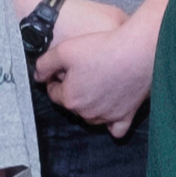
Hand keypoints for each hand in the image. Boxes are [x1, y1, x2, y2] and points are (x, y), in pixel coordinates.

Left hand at [34, 2, 151, 133]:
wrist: (137, 51)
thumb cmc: (102, 49)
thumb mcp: (64, 50)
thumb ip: (44, 64)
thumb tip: (38, 75)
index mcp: (70, 98)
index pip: (54, 93)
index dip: (56, 78)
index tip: (63, 67)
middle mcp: (87, 113)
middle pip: (73, 104)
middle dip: (74, 89)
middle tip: (83, 70)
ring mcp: (108, 116)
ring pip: (91, 116)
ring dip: (90, 103)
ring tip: (98, 82)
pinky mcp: (127, 115)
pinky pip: (116, 128)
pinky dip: (111, 123)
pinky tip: (110, 112)